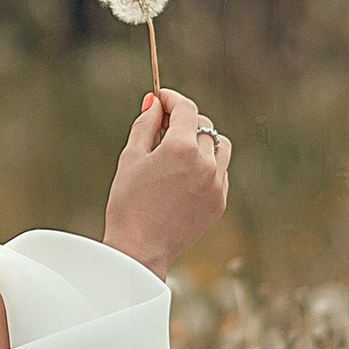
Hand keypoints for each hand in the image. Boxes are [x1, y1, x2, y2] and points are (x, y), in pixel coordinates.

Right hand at [103, 89, 230, 275]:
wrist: (140, 250)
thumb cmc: (128, 202)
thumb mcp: (130, 157)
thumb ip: (145, 124)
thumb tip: (154, 102)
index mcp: (181, 147)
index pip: (186, 108)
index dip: (172, 99)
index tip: (160, 99)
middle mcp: (206, 162)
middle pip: (203, 125)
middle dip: (184, 120)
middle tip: (161, 127)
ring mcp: (217, 183)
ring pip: (219, 146)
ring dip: (202, 141)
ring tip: (178, 151)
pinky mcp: (220, 201)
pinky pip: (220, 171)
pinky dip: (207, 165)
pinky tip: (184, 176)